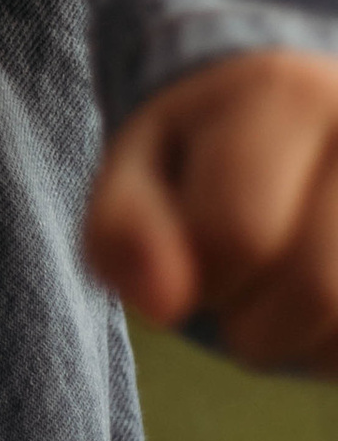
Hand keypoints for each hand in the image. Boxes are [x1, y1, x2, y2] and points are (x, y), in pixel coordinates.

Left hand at [84, 47, 337, 373]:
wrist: (312, 113)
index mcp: (289, 93)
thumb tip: (160, 302)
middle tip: (250, 288)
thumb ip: (123, 233)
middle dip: (258, 323)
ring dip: (317, 347)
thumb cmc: (213, 149)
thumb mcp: (141, 167)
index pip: (235, 234)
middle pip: (318, 292)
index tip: (197, 254)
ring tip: (297, 297)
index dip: (197, 273)